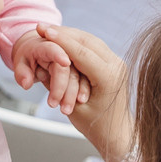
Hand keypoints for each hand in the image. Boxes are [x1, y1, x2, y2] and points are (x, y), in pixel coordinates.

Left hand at [12, 29, 87, 114]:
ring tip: (66, 110)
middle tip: (55, 105)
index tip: (65, 62)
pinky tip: (80, 102)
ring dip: (74, 93)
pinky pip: (83, 79)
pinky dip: (82, 91)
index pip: (53, 49)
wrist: (37, 51)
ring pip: (78, 75)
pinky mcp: (78, 68)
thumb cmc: (28, 56)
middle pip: (67, 68)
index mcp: (46, 46)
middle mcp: (63, 51)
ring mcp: (72, 60)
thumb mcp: (20, 62)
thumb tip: (26, 83)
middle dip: (64, 88)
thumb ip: (21, 72)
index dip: (59, 55)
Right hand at [34, 25, 130, 161]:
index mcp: (108, 78)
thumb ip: (61, 84)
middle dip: (63, 33)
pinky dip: (78, 41)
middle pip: (86, 41)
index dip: (60, 40)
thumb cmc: (96, 126)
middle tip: (42, 27)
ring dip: (70, 35)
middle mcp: (116, 66)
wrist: (118, 134)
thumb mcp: (73, 107)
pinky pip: (94, 47)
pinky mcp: (114, 63)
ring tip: (50, 31)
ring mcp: (117, 63)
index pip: (81, 52)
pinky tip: (64, 38)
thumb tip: (44, 63)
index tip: (43, 31)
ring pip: (91, 41)